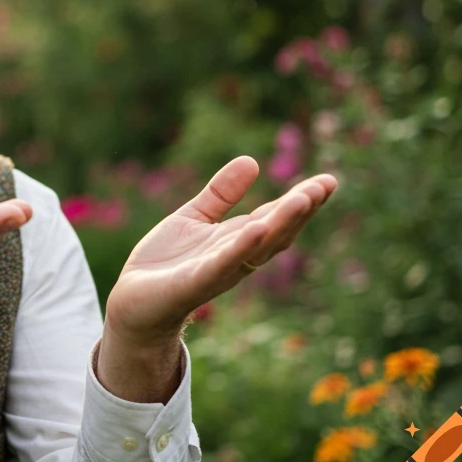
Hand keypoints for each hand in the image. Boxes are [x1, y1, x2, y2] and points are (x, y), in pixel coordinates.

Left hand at [103, 156, 336, 341]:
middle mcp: (236, 257)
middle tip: (324, 186)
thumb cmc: (166, 261)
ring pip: (256, 247)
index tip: (327, 182)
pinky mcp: (194, 282)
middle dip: (300, 210)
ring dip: (280, 224)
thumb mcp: (194, 217)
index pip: (276, 218)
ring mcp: (218, 270)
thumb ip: (221, 193)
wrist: (133, 299)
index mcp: (238, 240)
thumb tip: (251, 161)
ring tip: (301, 198)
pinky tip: (256, 229)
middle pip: (276, 232)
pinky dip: (240, 248)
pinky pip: (221, 264)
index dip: (301, 201)